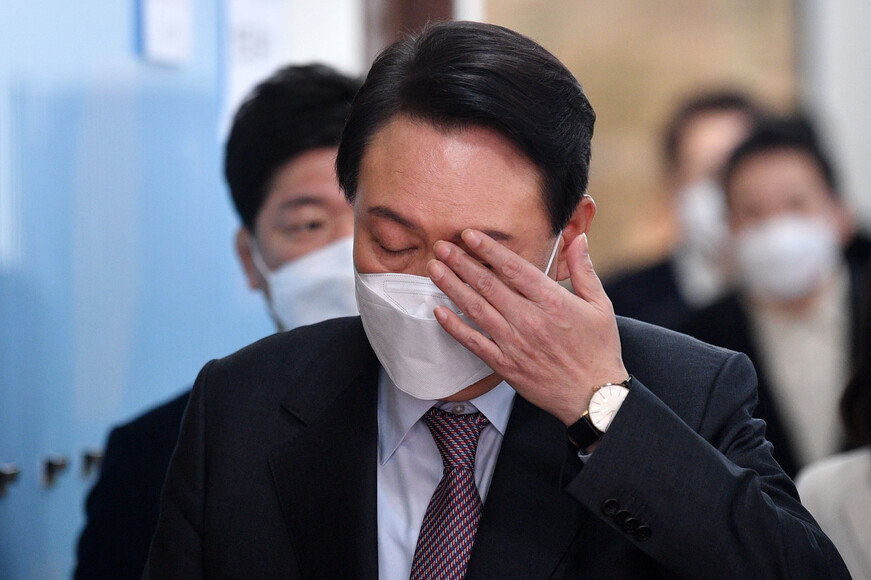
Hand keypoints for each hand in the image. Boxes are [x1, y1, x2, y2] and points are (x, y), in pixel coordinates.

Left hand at [427, 229, 626, 425]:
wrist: (593, 397)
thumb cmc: (599, 349)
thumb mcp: (600, 305)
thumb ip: (584, 270)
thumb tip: (580, 239)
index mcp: (553, 302)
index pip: (514, 269)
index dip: (489, 250)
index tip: (469, 235)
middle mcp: (530, 320)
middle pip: (488, 285)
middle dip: (461, 262)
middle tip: (441, 245)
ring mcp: (515, 343)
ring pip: (476, 309)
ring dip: (452, 287)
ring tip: (434, 269)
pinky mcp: (505, 365)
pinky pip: (474, 343)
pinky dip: (455, 327)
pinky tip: (438, 312)